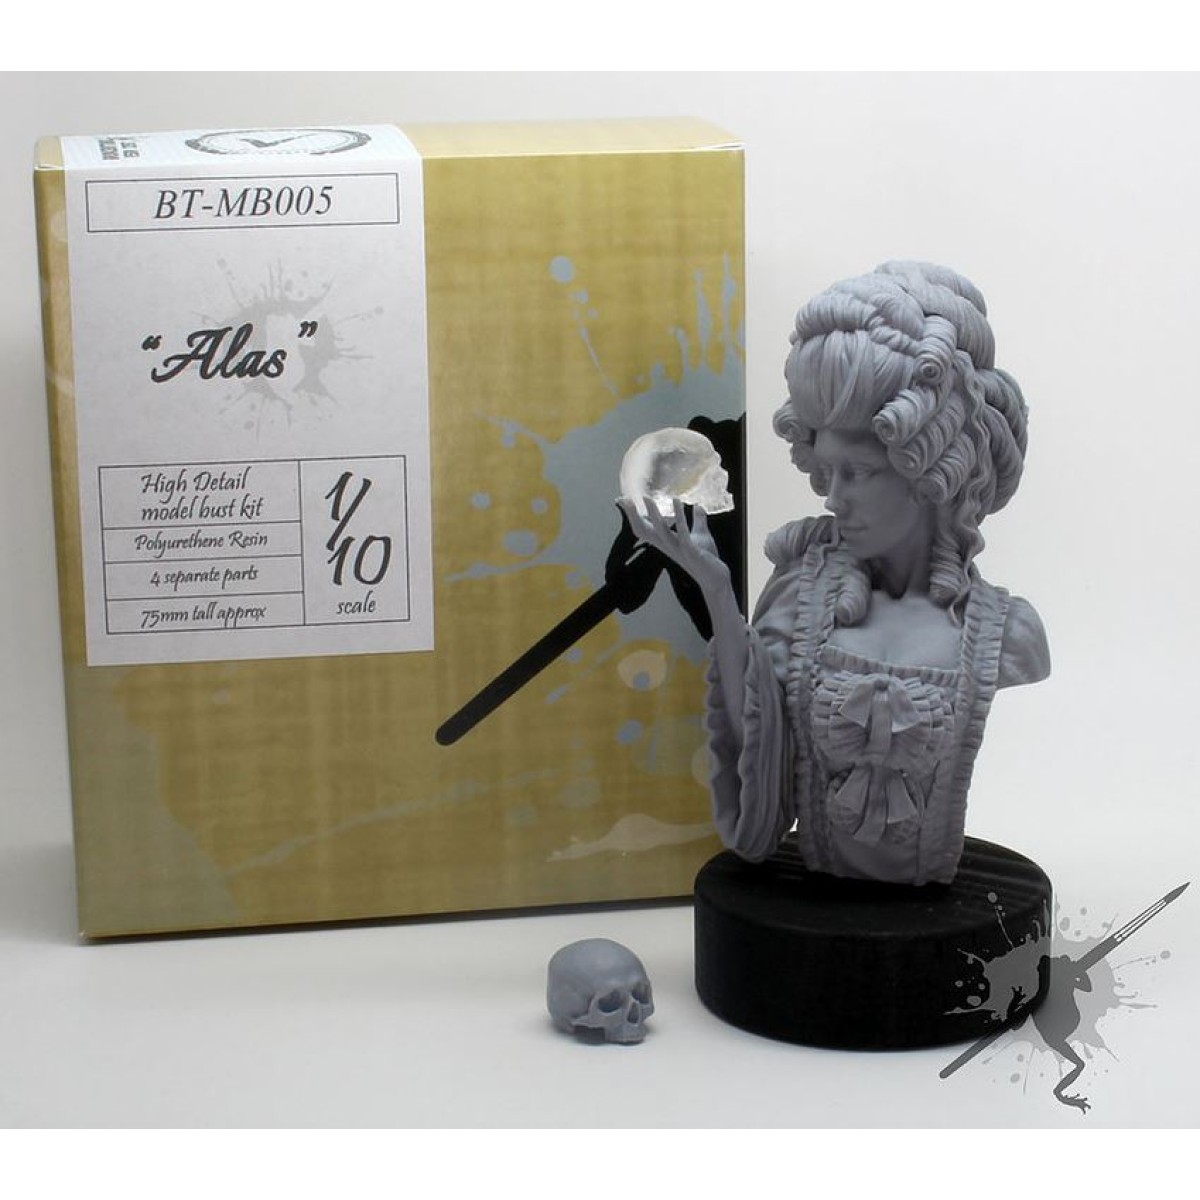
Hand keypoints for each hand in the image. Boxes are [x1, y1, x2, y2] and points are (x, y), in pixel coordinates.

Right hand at [617, 497, 731, 599]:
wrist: (716, 579)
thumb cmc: (707, 558)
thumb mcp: (701, 535)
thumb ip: (698, 520)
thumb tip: (698, 505)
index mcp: (666, 542)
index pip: (644, 528)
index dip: (632, 516)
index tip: (622, 500)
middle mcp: (668, 546)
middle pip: (644, 531)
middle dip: (633, 515)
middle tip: (625, 499)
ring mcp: (678, 548)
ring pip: (660, 530)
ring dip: (653, 513)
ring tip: (647, 498)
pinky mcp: (690, 550)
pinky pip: (682, 531)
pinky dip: (679, 515)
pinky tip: (677, 500)